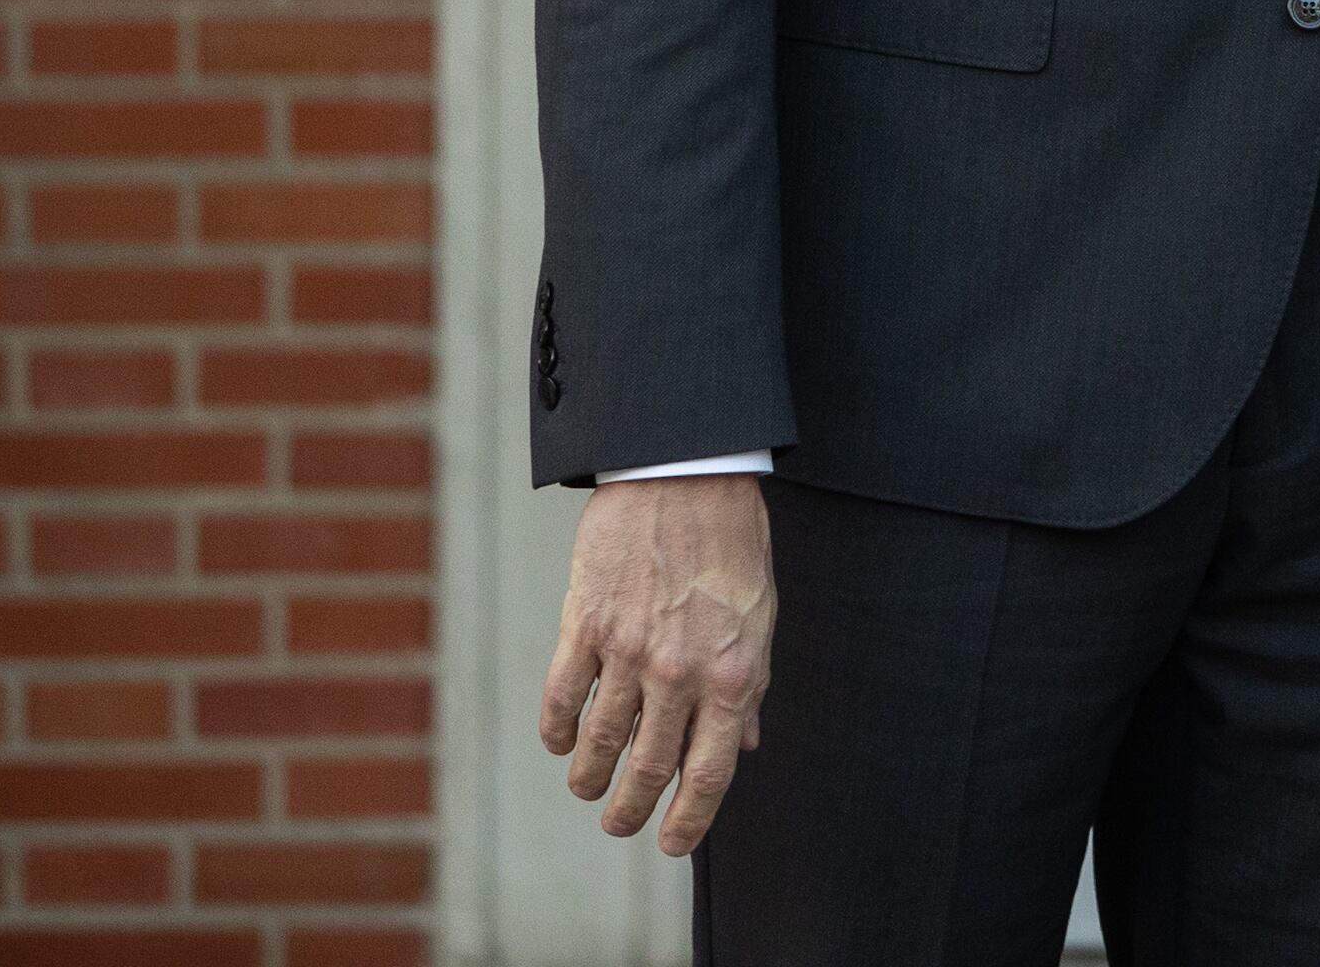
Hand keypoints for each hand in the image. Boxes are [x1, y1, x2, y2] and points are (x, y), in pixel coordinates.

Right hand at [542, 473, 777, 852]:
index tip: (671, 844)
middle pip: (648, 768)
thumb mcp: (761, 619)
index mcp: (732, 676)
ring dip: (590, 778)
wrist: (686, 475)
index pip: (708, 774)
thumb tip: (746, 745)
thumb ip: (751, 687)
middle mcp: (679, 672)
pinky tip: (560, 742)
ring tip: (587, 789)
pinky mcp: (584, 622)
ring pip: (600, 742)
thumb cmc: (732, 545)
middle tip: (619, 824)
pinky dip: (558, 730)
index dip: (687, 821)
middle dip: (630, 810)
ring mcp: (628, 649)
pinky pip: (563, 695)